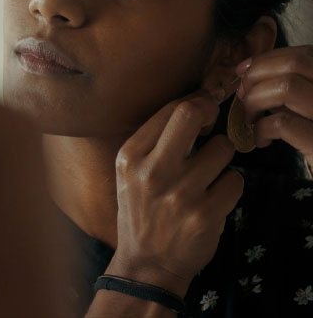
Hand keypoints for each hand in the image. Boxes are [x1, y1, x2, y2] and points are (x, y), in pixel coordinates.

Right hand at [107, 90, 243, 296]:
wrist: (146, 262)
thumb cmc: (140, 209)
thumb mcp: (129, 172)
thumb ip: (154, 141)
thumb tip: (195, 104)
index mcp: (130, 156)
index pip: (170, 109)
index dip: (194, 104)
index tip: (201, 114)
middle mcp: (153, 171)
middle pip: (192, 114)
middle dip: (209, 114)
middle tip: (211, 126)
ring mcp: (181, 193)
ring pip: (223, 148)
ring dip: (221, 158)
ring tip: (207, 173)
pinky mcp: (206, 215)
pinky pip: (236, 180)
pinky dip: (229, 186)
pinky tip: (214, 196)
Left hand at [236, 45, 312, 168]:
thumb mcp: (305, 109)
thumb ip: (288, 88)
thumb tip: (249, 70)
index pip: (304, 54)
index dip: (267, 59)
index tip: (243, 72)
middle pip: (295, 64)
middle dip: (258, 76)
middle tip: (243, 96)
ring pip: (287, 87)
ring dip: (257, 101)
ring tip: (251, 119)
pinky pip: (283, 123)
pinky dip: (261, 128)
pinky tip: (261, 140)